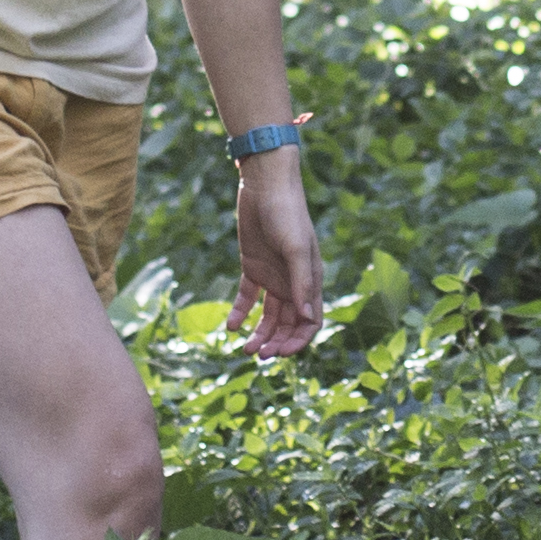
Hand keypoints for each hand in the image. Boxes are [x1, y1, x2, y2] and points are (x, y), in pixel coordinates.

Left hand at [231, 146, 323, 355]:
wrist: (265, 185)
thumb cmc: (287, 213)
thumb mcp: (295, 248)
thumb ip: (301, 283)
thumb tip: (307, 319)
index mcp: (310, 280)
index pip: (310, 321)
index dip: (298, 340)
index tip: (281, 354)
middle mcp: (293, 282)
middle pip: (287, 323)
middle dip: (276, 342)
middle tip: (257, 355)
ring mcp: (273, 276)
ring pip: (268, 315)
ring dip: (259, 333)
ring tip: (244, 348)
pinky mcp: (252, 267)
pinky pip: (247, 297)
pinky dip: (240, 313)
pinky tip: (230, 326)